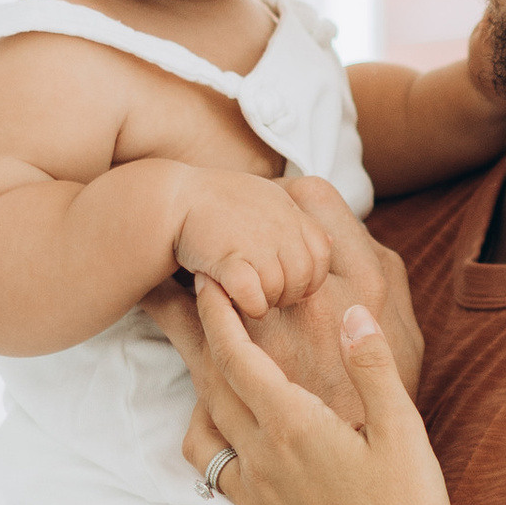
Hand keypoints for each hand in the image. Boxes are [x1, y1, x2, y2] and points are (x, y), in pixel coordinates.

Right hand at [173, 172, 338, 319]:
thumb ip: (299, 221)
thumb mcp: (268, 199)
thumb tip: (332, 242)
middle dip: (290, 293)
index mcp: (291, 212)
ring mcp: (257, 243)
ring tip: (251, 296)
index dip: (311, 275)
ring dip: (268, 301)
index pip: (323, 253)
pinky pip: (255, 297)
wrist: (173, 199)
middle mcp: (280, 226)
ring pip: (282, 290)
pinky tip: (236, 301)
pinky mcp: (231, 260)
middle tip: (269, 295)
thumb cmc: (218, 201)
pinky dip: (250, 305)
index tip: (292, 284)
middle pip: (305, 276)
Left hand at [186, 280, 455, 504]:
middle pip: (212, 390)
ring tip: (215, 379)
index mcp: (294, 428)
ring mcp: (254, 501)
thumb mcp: (402, 434)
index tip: (205, 283)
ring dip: (206, 399)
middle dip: (197, 343)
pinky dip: (226, 450)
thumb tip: (350, 314)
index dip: (218, 316)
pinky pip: (227, 480)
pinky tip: (251, 450)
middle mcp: (261, 460)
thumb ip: (372, 369)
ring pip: (209, 437)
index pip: (238, 359)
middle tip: (187, 309)